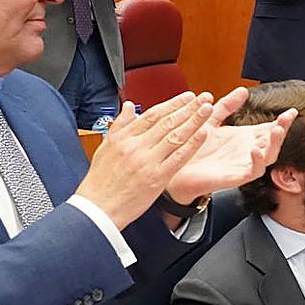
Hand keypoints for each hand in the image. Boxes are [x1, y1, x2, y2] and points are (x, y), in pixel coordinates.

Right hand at [76, 92, 213, 228]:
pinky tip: (202, 134)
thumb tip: (128, 106)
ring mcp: (147, 162)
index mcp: (123, 138)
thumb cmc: (100, 181)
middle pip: (167, 122)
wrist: (97, 208)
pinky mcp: (156, 178)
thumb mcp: (104, 148)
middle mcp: (136, 146)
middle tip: (203, 98)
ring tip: (207, 109)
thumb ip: (119, 125)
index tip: (187, 97)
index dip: (172, 104)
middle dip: (188, 108)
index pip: (152, 115)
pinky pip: (178, 158)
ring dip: (194, 121)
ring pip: (175, 136)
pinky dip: (191, 144)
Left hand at [164, 86, 296, 205]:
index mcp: (244, 137)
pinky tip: (255, 149)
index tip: (292, 110)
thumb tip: (243, 90)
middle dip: (282, 129)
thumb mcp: (210, 120)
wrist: (173, 168)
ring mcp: (243, 164)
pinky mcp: (235, 176)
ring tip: (276, 130)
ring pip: (268, 156)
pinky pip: (253, 171)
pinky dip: (257, 161)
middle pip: (273, 141)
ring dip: (275, 144)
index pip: (269, 128)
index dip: (282, 120)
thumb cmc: (192, 147)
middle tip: (287, 117)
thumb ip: (226, 106)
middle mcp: (247, 151)